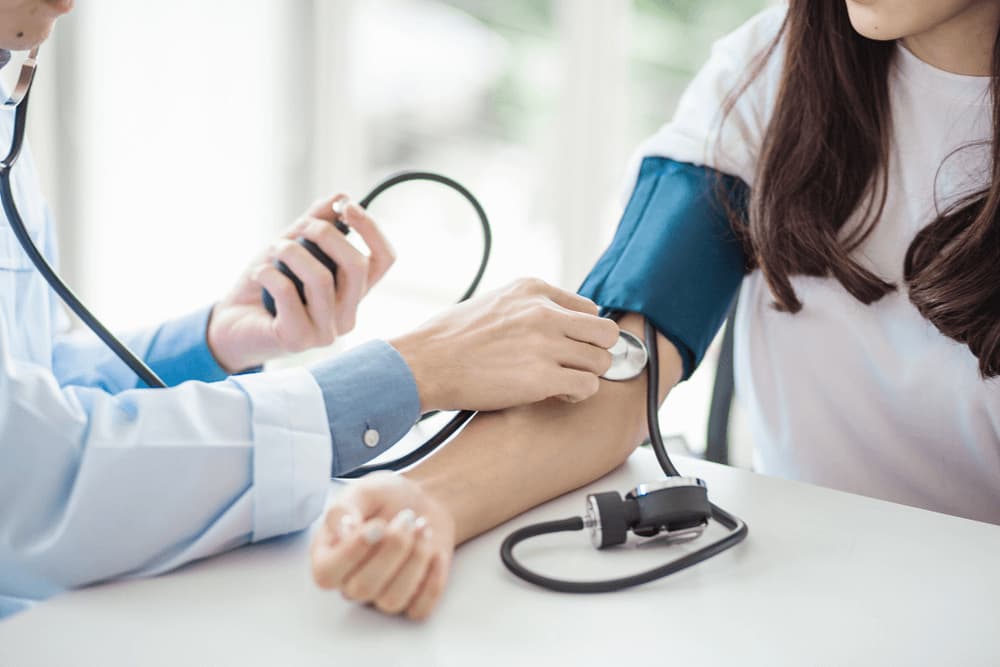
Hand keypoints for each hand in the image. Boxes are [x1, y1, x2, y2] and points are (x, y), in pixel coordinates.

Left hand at [206, 194, 395, 371]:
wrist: (229, 323)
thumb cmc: (265, 286)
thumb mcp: (291, 246)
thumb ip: (315, 224)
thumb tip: (340, 197)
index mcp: (353, 293)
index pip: (384, 260)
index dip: (371, 229)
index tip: (346, 207)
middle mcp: (346, 315)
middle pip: (357, 267)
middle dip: (327, 234)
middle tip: (301, 227)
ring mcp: (325, 332)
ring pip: (322, 279)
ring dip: (292, 251)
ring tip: (275, 248)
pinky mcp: (298, 339)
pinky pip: (288, 293)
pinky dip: (269, 273)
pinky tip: (259, 273)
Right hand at [311, 474, 455, 620]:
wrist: (422, 503)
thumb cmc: (386, 498)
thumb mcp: (362, 491)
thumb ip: (344, 508)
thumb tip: (343, 529)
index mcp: (328, 556)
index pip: (326, 574)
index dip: (352, 552)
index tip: (378, 524)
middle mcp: (350, 583)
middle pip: (362, 588)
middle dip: (392, 548)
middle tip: (408, 517)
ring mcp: (380, 596)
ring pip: (392, 600)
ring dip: (415, 560)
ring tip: (423, 528)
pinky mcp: (410, 602)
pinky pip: (419, 609)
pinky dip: (433, 580)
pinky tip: (436, 552)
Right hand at [390, 277, 619, 411]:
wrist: (424, 363)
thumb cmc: (449, 339)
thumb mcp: (492, 302)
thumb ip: (527, 308)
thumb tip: (554, 322)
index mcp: (532, 289)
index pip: (589, 308)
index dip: (582, 333)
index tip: (569, 347)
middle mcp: (544, 312)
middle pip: (605, 332)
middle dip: (595, 352)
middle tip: (575, 366)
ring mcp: (545, 344)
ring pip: (602, 361)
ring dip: (586, 376)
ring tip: (562, 383)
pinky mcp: (542, 377)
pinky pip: (588, 386)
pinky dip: (578, 395)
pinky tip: (557, 395)